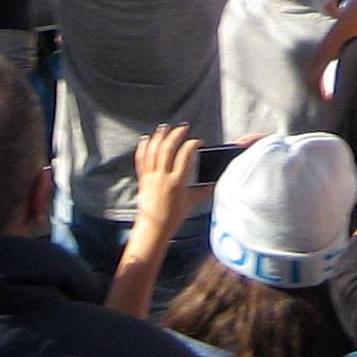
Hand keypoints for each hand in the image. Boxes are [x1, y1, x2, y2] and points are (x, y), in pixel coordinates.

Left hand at [128, 123, 209, 253]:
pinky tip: (146, 139)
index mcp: (178, 182)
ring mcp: (151, 177)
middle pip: (168, 149)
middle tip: (183, 128)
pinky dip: (143, 148)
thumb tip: (215, 183)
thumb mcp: (192, 202)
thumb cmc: (173, 217)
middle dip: (176, 135)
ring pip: (153, 151)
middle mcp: (163, 177)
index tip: (197, 142)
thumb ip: (204, 190)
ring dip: (159, 137)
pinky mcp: (143, 179)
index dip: (192, 145)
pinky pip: (141, 160)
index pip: (185, 155)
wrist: (154, 228)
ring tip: (165, 128)